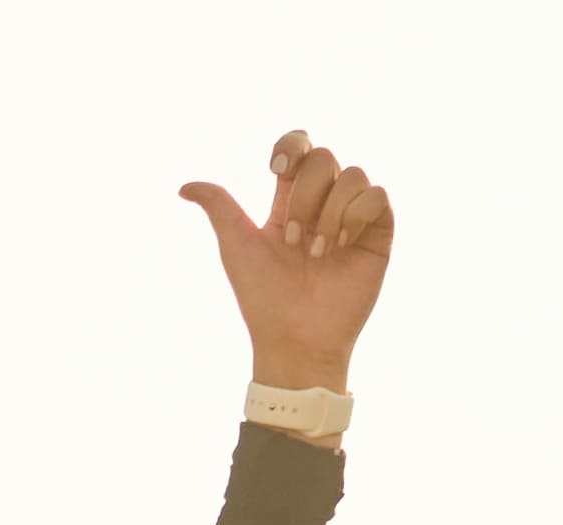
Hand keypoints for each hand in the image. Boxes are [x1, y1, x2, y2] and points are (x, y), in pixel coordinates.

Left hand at [181, 127, 392, 387]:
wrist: (296, 338)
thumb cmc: (263, 298)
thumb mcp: (236, 247)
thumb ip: (219, 207)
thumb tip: (184, 187)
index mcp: (289, 200)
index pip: (299, 149)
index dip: (291, 147)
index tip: (276, 171)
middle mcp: (323, 203)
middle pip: (324, 158)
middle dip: (304, 196)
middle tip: (293, 240)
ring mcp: (352, 216)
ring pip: (352, 173)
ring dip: (329, 213)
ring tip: (317, 253)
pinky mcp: (378, 232)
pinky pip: (377, 195)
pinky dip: (357, 213)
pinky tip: (343, 244)